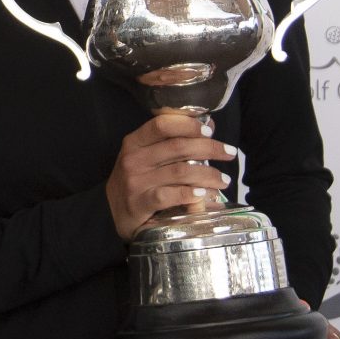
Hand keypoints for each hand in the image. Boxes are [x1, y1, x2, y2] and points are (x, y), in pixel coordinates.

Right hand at [105, 110, 235, 238]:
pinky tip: (204, 194)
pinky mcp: (140, 203)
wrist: (110, 213)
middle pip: (178, 147)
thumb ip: (173, 142)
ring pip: (180, 172)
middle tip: (229, 153)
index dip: (188, 125)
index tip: (210, 131)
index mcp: (134, 142)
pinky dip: (190, 194)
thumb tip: (209, 127)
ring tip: (224, 180)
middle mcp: (133, 159)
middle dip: (209, 148)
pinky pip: (170, 196)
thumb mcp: (146, 157)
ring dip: (208, 174)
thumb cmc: (136, 181)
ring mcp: (136, 182)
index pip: (162, 125)